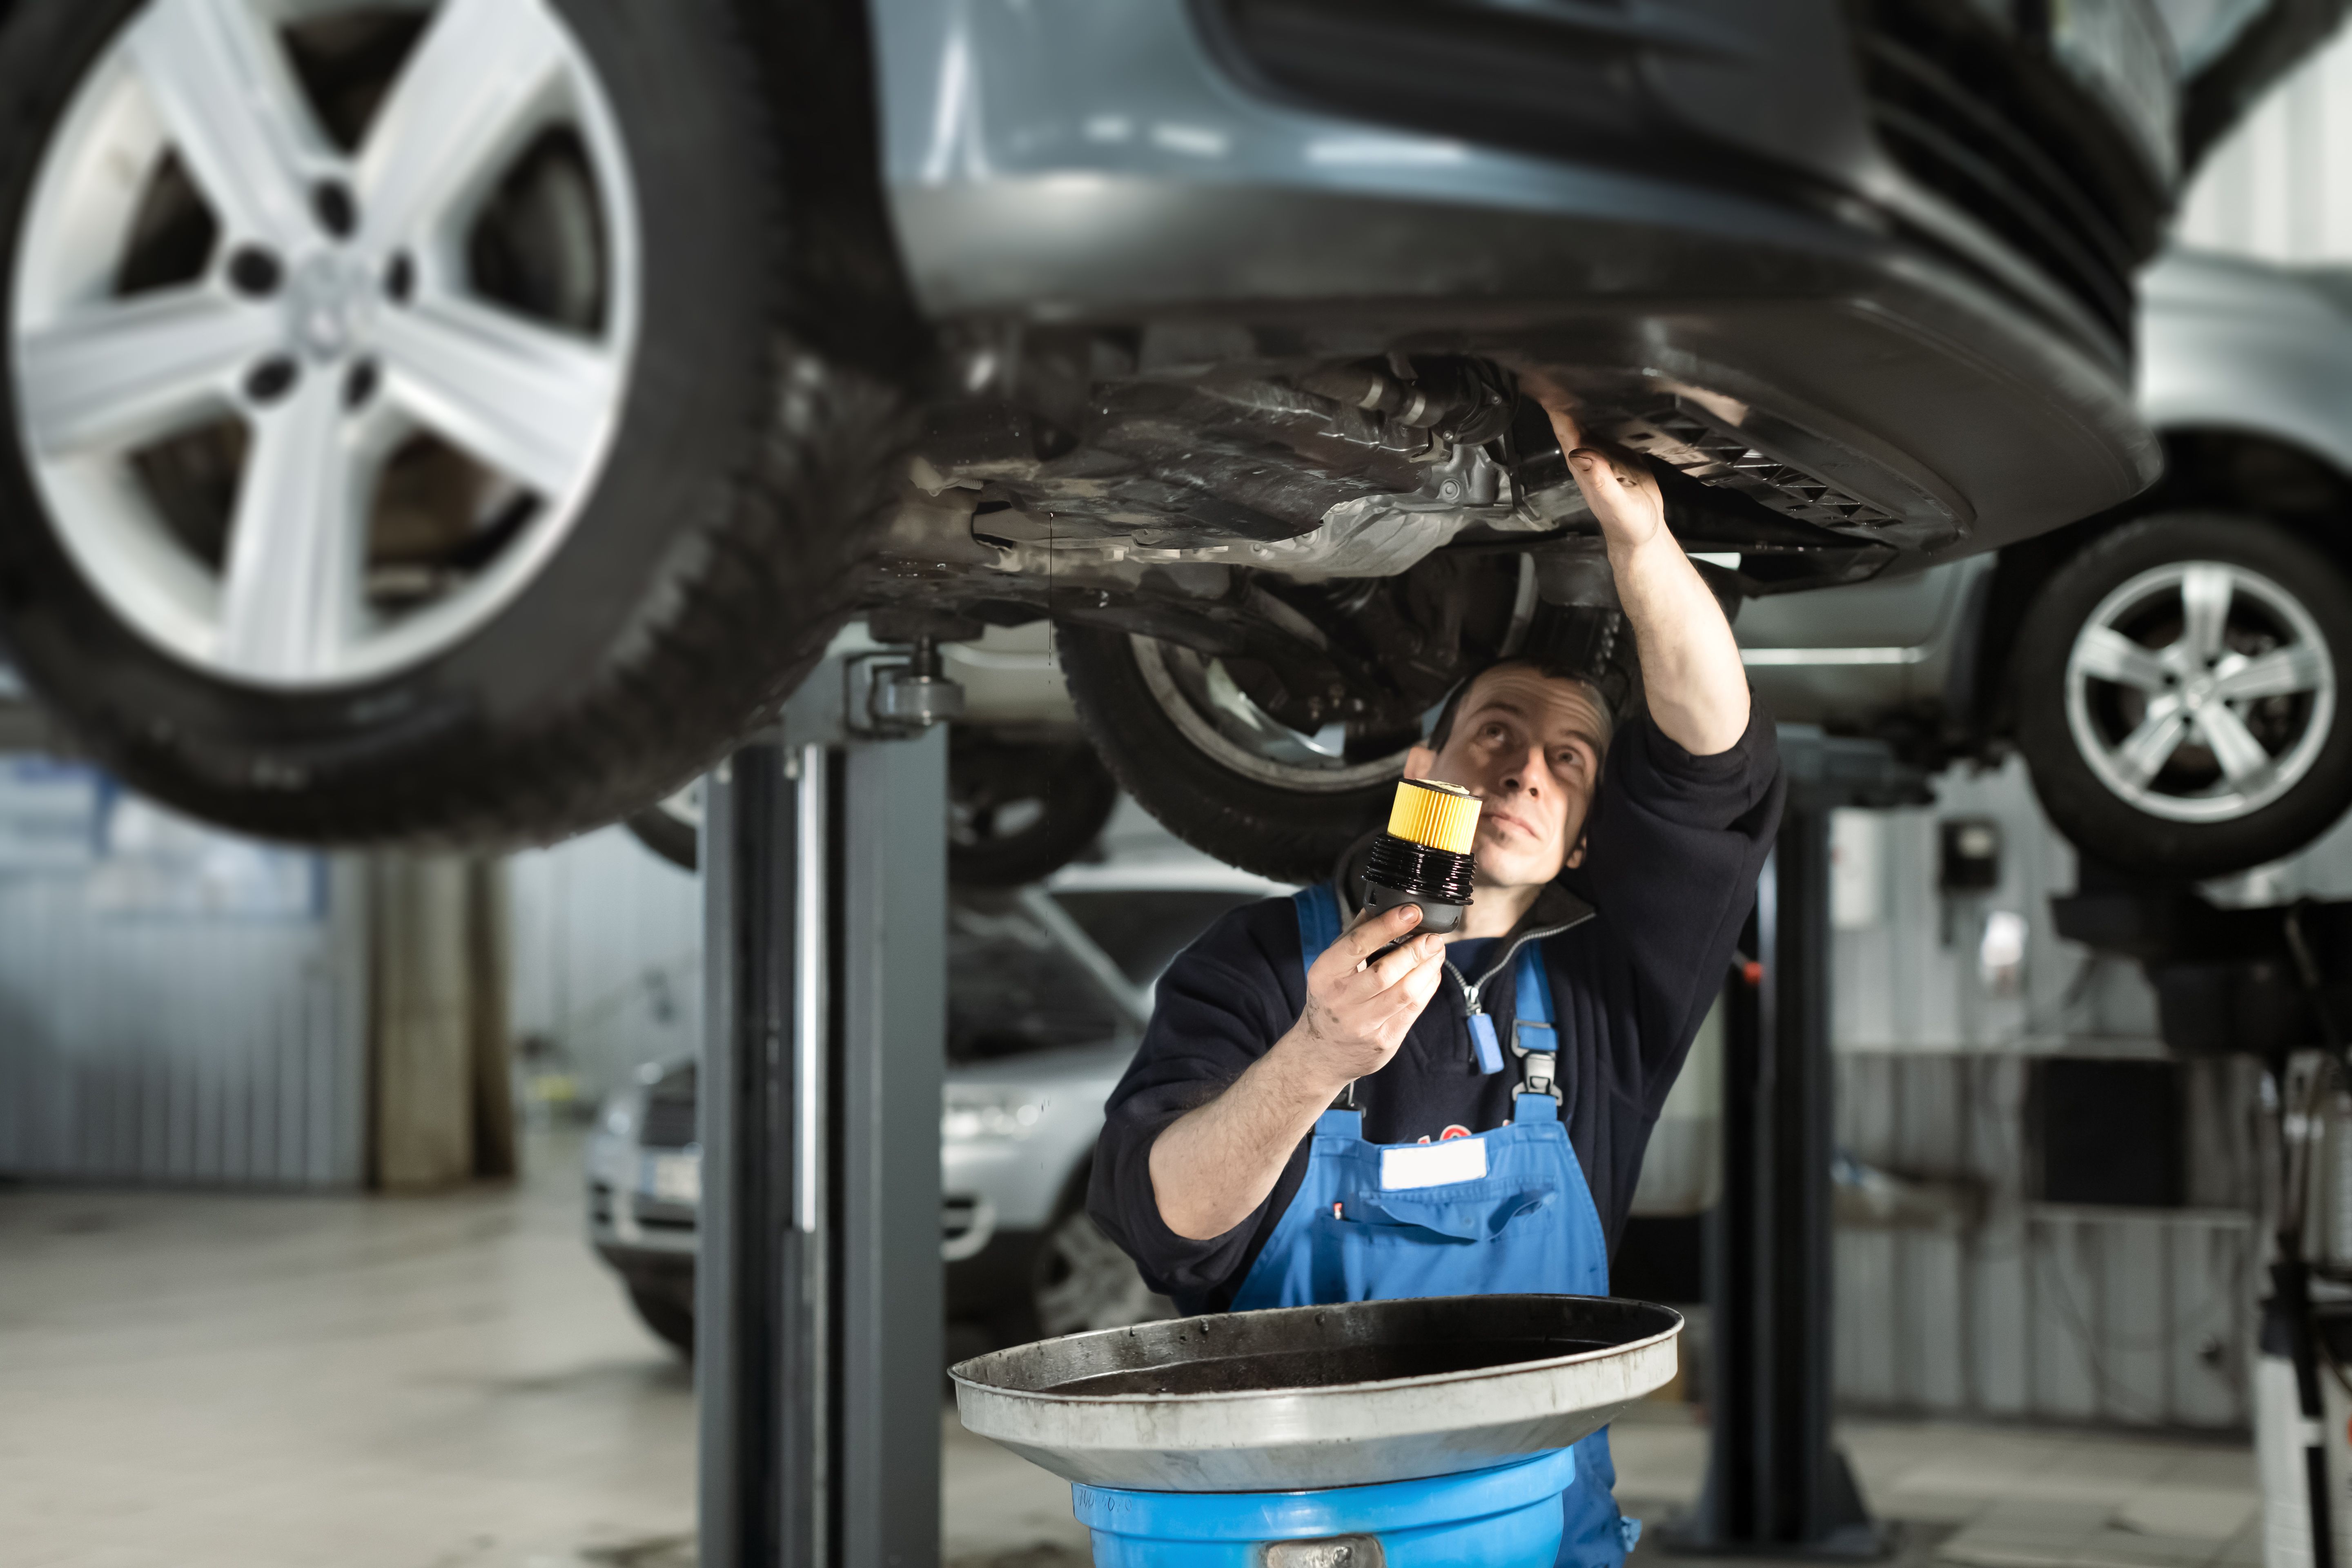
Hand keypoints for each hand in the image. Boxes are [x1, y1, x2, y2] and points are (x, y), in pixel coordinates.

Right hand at [1279, 904, 1448, 1091]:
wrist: (1324, 1052)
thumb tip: (1382, 904)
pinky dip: (1428, 987)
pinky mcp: (1384, 1041)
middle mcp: (1341, 1001)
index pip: (1357, 945)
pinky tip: (1432, 973)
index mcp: (1324, 974)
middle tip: (1433, 937)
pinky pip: (1414, 1010)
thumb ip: (1355, 936)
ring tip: (1437, 952)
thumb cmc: (1331, 998)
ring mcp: (1363, 1025)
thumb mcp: (1331, 966)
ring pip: (1405, 992)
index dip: (1387, 926)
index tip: (1411, 911)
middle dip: (1416, 950)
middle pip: (1386, 971)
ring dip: (1428, 968)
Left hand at [1519, 370, 1668, 550]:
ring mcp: (1603, 449)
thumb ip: (1600, 482)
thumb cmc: (1627, 524)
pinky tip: (1605, 387)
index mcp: (1584, 464)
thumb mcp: (1617, 505)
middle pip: (1570, 414)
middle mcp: (1589, 453)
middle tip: (1554, 359)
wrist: (1642, 532)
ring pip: (1587, 414)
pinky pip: (1609, 421)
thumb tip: (1582, 454)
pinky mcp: (1621, 448)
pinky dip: (1604, 404)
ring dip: (1579, 393)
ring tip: (1574, 363)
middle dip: (1560, 389)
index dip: (1553, 402)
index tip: (1544, 378)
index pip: (1563, 426)